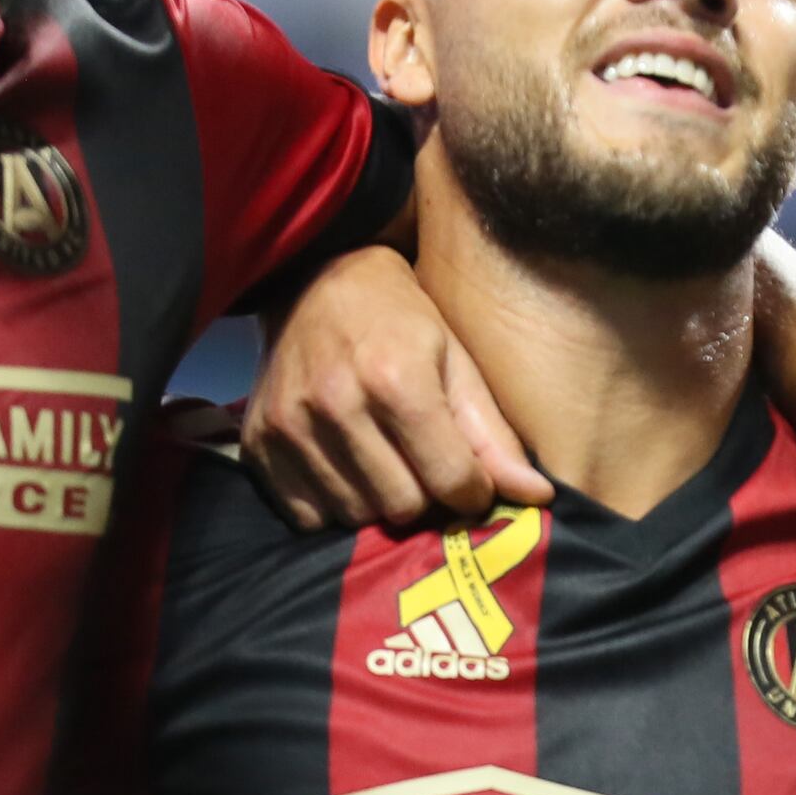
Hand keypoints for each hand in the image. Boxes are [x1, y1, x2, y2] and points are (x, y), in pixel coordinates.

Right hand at [246, 248, 551, 528]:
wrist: (314, 279)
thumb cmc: (402, 321)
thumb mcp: (459, 362)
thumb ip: (494, 436)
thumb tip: (538, 497)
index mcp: (396, 378)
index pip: (449, 480)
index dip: (471, 492)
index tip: (470, 481)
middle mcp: (336, 404)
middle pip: (402, 507)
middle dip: (426, 498)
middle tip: (425, 468)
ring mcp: (289, 426)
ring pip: (356, 515)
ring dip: (380, 502)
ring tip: (386, 463)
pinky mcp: (258, 443)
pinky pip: (308, 515)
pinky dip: (335, 504)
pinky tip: (347, 468)